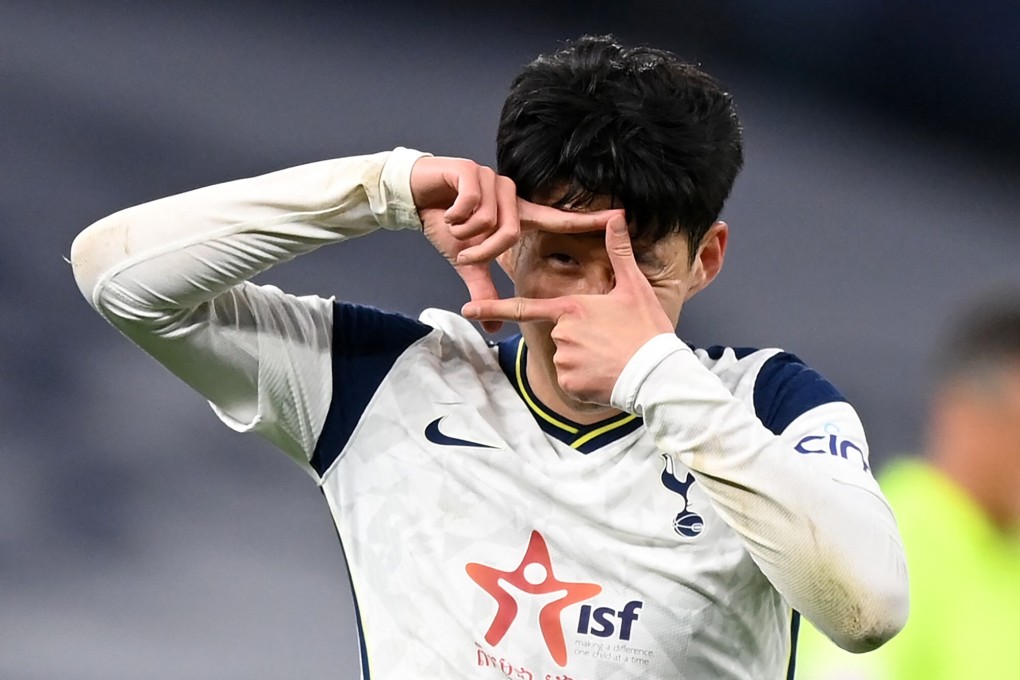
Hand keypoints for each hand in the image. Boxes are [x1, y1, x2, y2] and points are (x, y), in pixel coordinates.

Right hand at [410, 156, 621, 331]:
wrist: (414, 196)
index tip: (620, 216)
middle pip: (510, 233)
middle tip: (462, 251)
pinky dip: (454, 215)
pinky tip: (446, 210)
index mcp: (517, 215)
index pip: (558, 218)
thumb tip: (489, 327)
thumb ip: (483, 289)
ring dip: (464, 231)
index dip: (588, 219)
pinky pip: (472, 203)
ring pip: (489, 220)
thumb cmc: (445, 224)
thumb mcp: (467, 261)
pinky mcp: (472, 171)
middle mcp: (512, 196)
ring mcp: (493, 181)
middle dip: (482, 249)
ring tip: (453, 224)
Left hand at [460, 216, 675, 404]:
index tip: (466, 309)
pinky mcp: (570, 384)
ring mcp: (564, 360)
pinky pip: (573, 381)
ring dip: (586, 361)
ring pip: (567, 359)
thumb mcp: (635, 287)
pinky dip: (588, 381)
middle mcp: (561, 333)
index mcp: (571, 308)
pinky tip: (608, 375)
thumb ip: (619, 252)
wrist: (658, 373)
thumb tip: (616, 216)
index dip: (493, 307)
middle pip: (561, 335)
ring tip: (613, 358)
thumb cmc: (646, 329)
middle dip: (581, 339)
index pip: (524, 307)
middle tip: (612, 340)